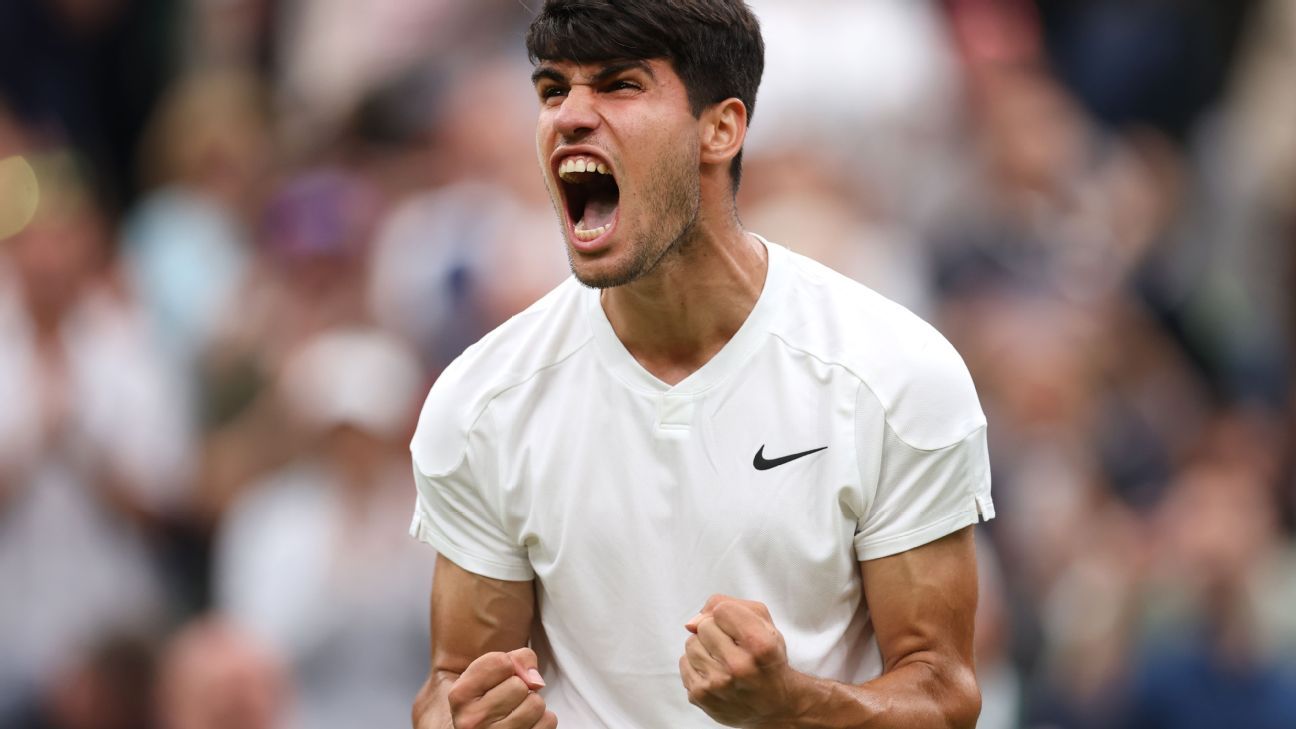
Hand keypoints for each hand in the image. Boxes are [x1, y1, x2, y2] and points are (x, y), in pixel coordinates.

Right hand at [447, 648, 555, 728]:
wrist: (479, 726)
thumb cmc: (487, 696)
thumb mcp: (488, 671)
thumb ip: (515, 659)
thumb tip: (535, 681)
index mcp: (460, 696)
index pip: (501, 662)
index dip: (508, 665)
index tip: (498, 678)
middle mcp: (472, 721)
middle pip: (519, 685)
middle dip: (520, 687)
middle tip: (507, 698)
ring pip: (535, 704)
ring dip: (532, 704)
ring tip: (516, 711)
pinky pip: (548, 722)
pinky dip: (542, 720)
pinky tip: (525, 724)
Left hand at [680, 595, 801, 726]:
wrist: (774, 706)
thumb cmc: (767, 659)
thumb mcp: (764, 624)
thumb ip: (730, 605)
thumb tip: (691, 623)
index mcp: (760, 645)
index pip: (723, 610)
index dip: (729, 615)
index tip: (740, 629)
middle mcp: (739, 666)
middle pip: (704, 626)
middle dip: (716, 631)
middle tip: (733, 647)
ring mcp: (718, 684)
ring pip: (691, 643)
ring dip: (704, 647)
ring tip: (723, 660)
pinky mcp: (701, 697)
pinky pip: (684, 663)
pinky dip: (697, 664)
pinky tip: (715, 673)